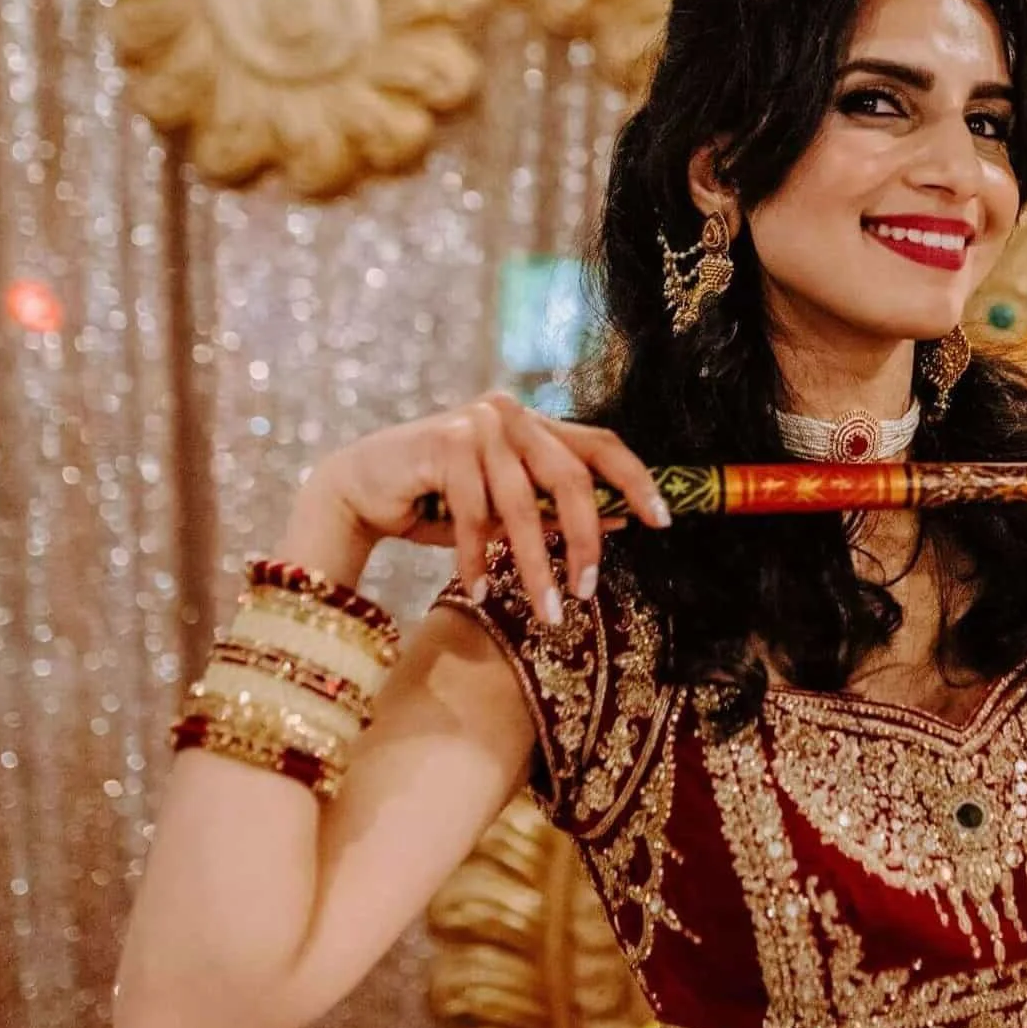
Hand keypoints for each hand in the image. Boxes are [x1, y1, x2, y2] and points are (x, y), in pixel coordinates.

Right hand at [289, 392, 668, 608]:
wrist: (363, 488)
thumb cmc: (440, 500)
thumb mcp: (509, 509)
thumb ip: (557, 509)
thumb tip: (624, 518)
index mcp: (536, 423)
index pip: (601, 444)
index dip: (637, 480)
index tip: (663, 521)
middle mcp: (512, 414)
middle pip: (571, 478)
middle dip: (585, 540)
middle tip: (587, 592)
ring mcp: (477, 423)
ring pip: (522, 505)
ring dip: (534, 567)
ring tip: (547, 613)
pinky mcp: (443, 442)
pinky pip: (475, 514)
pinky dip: (478, 558)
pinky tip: (478, 589)